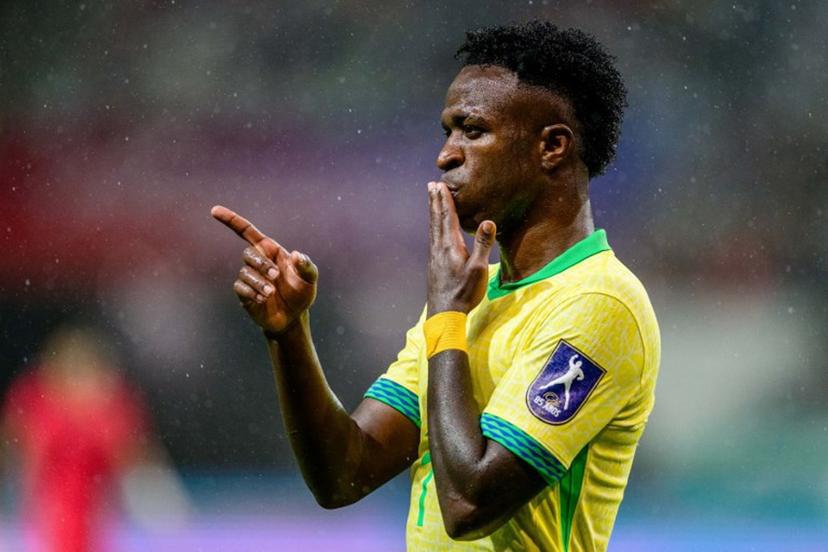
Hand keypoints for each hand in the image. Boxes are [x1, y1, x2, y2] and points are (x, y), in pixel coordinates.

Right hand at [211, 205, 317, 335]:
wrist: (293, 316)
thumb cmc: (301, 293)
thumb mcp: (310, 279)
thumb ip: (306, 266)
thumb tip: (297, 254)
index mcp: (271, 250)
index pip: (247, 231)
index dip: (231, 220)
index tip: (214, 210)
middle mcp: (258, 261)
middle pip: (248, 253)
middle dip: (262, 264)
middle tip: (276, 277)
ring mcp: (249, 277)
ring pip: (245, 272)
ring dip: (259, 283)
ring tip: (271, 293)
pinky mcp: (244, 293)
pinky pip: (240, 287)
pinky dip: (252, 292)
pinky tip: (263, 299)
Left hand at [427, 182, 495, 314]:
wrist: (444, 314)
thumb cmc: (464, 293)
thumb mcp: (478, 269)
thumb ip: (482, 245)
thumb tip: (488, 221)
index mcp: (450, 245)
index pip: (447, 217)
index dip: (445, 200)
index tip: (440, 184)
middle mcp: (439, 247)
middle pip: (437, 219)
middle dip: (436, 201)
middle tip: (431, 185)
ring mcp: (435, 256)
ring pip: (433, 228)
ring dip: (433, 212)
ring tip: (432, 200)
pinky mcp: (434, 264)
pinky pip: (433, 237)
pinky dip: (434, 226)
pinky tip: (435, 229)